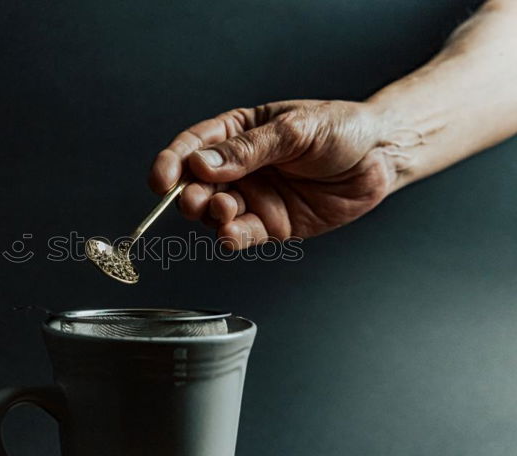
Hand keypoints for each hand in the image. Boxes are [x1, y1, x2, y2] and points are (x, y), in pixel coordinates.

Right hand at [149, 100, 396, 248]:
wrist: (381, 158)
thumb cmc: (341, 130)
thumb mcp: (295, 129)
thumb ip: (248, 149)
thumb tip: (201, 164)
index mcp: (238, 133)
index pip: (193, 147)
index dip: (172, 163)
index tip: (161, 180)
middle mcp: (240, 168)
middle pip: (195, 185)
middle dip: (189, 195)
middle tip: (198, 200)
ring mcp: (254, 198)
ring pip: (214, 214)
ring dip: (211, 216)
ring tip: (225, 210)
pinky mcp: (271, 225)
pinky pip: (242, 236)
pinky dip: (231, 238)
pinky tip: (231, 234)